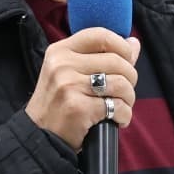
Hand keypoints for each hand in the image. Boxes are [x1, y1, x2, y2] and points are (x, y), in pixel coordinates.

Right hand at [24, 28, 140, 150]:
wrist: (40, 138)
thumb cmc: (59, 105)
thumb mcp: (70, 74)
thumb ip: (101, 57)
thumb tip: (133, 43)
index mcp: (60, 51)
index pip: (101, 35)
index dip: (122, 47)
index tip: (127, 60)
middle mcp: (63, 65)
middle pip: (117, 61)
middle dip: (130, 79)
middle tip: (124, 93)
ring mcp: (69, 86)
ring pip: (121, 83)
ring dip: (129, 99)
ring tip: (120, 107)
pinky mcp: (78, 108)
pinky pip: (117, 106)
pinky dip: (124, 115)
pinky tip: (116, 120)